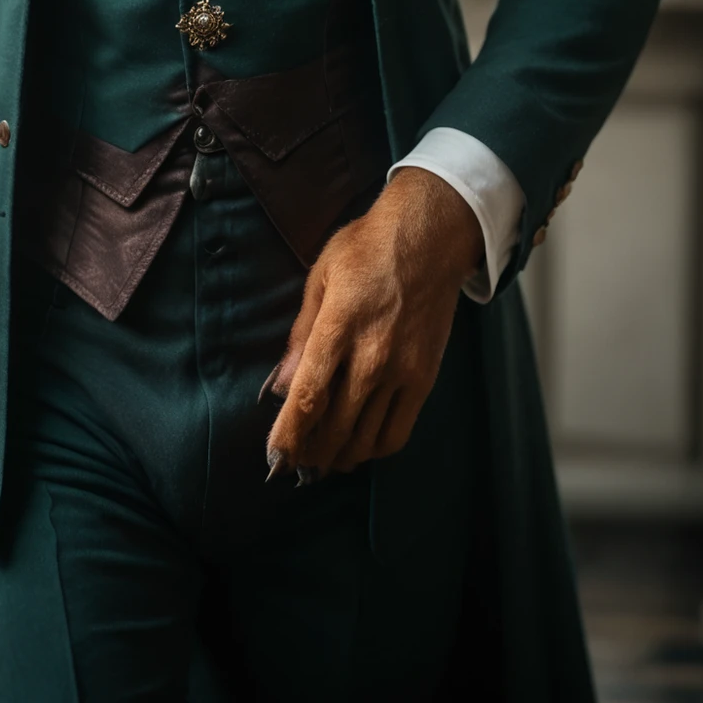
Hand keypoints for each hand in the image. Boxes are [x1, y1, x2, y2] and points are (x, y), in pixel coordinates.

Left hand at [265, 169, 482, 479]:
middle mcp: (372, 356)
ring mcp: (403, 371)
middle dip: (310, 454)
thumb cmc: (366, 249)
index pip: (309, 396)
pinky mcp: (425, 379)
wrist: (429, 238)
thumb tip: (279, 385)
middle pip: (336, 426)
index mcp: (340, 326)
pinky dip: (375, 449)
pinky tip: (359, 447)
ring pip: (366, 437)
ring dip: (340, 457)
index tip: (273, 457)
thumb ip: (301, 336)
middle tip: (293, 464)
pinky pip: (398, 431)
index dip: (289, 434)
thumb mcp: (320, 277)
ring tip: (321, 461)